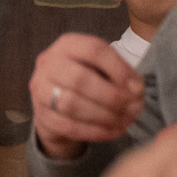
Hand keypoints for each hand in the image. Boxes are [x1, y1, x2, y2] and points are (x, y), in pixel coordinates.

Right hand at [29, 32, 144, 160]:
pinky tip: (113, 131)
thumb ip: (123, 75)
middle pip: (78, 79)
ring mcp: (40, 89)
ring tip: (124, 121)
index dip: (118, 68)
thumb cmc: (89, 80)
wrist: (59, 103)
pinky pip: (68, 126)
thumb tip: (135, 92)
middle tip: (131, 108)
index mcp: (67, 45)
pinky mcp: (41, 115)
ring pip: (71, 104)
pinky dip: (95, 131)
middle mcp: (48, 63)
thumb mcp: (104, 68)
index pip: (93, 50)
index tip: (136, 86)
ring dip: (103, 116)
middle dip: (110, 96)